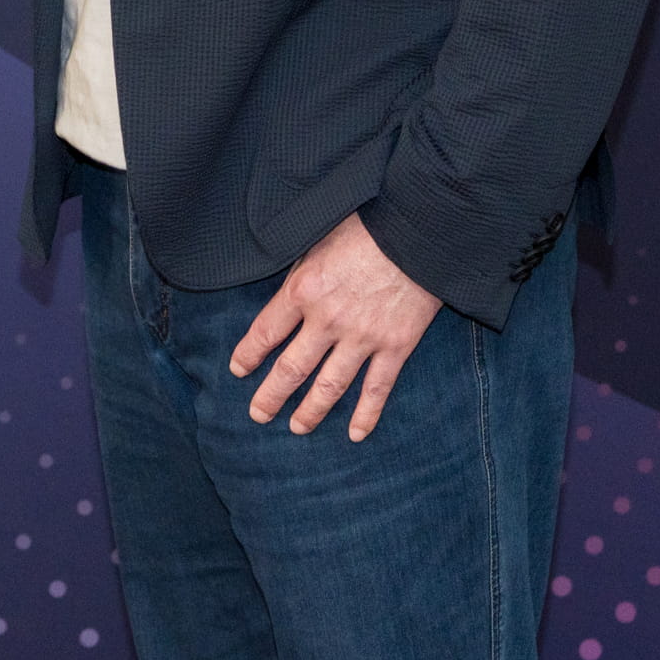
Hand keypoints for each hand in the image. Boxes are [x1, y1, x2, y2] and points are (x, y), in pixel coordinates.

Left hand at [228, 213, 441, 439]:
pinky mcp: (396, 346)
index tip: (239, 370)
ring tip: (297, 427)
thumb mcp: (320, 237)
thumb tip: (286, 294)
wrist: (419, 228)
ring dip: (311, 411)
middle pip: (291, 369)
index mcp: (304, 290)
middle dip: (271, 396)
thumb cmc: (368, 225)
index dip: (248, 355)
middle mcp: (328, 320)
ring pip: (329, 386)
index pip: (265, 333)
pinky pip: (377, 388)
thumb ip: (301, 270)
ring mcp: (363, 337)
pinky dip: (367, 414)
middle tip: (258, 414)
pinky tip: (357, 434)